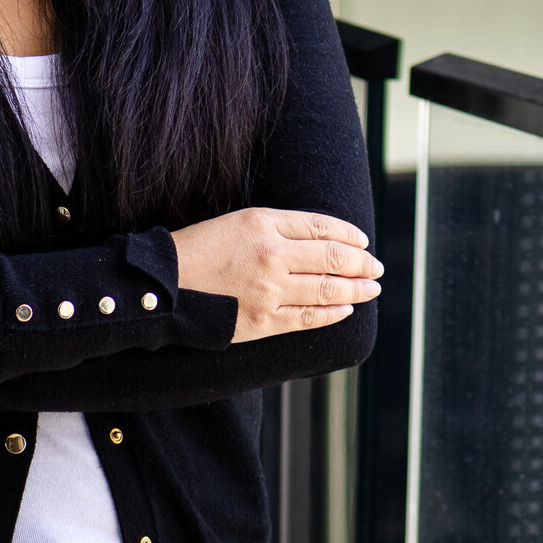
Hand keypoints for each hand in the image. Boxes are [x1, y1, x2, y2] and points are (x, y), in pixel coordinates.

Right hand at [171, 207, 380, 343]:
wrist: (165, 283)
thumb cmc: (200, 247)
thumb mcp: (238, 221)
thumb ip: (278, 226)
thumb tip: (322, 238)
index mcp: (264, 222)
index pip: (322, 227)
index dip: (349, 235)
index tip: (363, 241)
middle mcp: (271, 254)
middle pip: (332, 258)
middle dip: (362, 264)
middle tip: (377, 268)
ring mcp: (269, 290)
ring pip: (327, 290)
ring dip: (357, 290)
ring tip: (372, 289)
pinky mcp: (264, 321)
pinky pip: (309, 318)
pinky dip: (333, 313)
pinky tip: (345, 310)